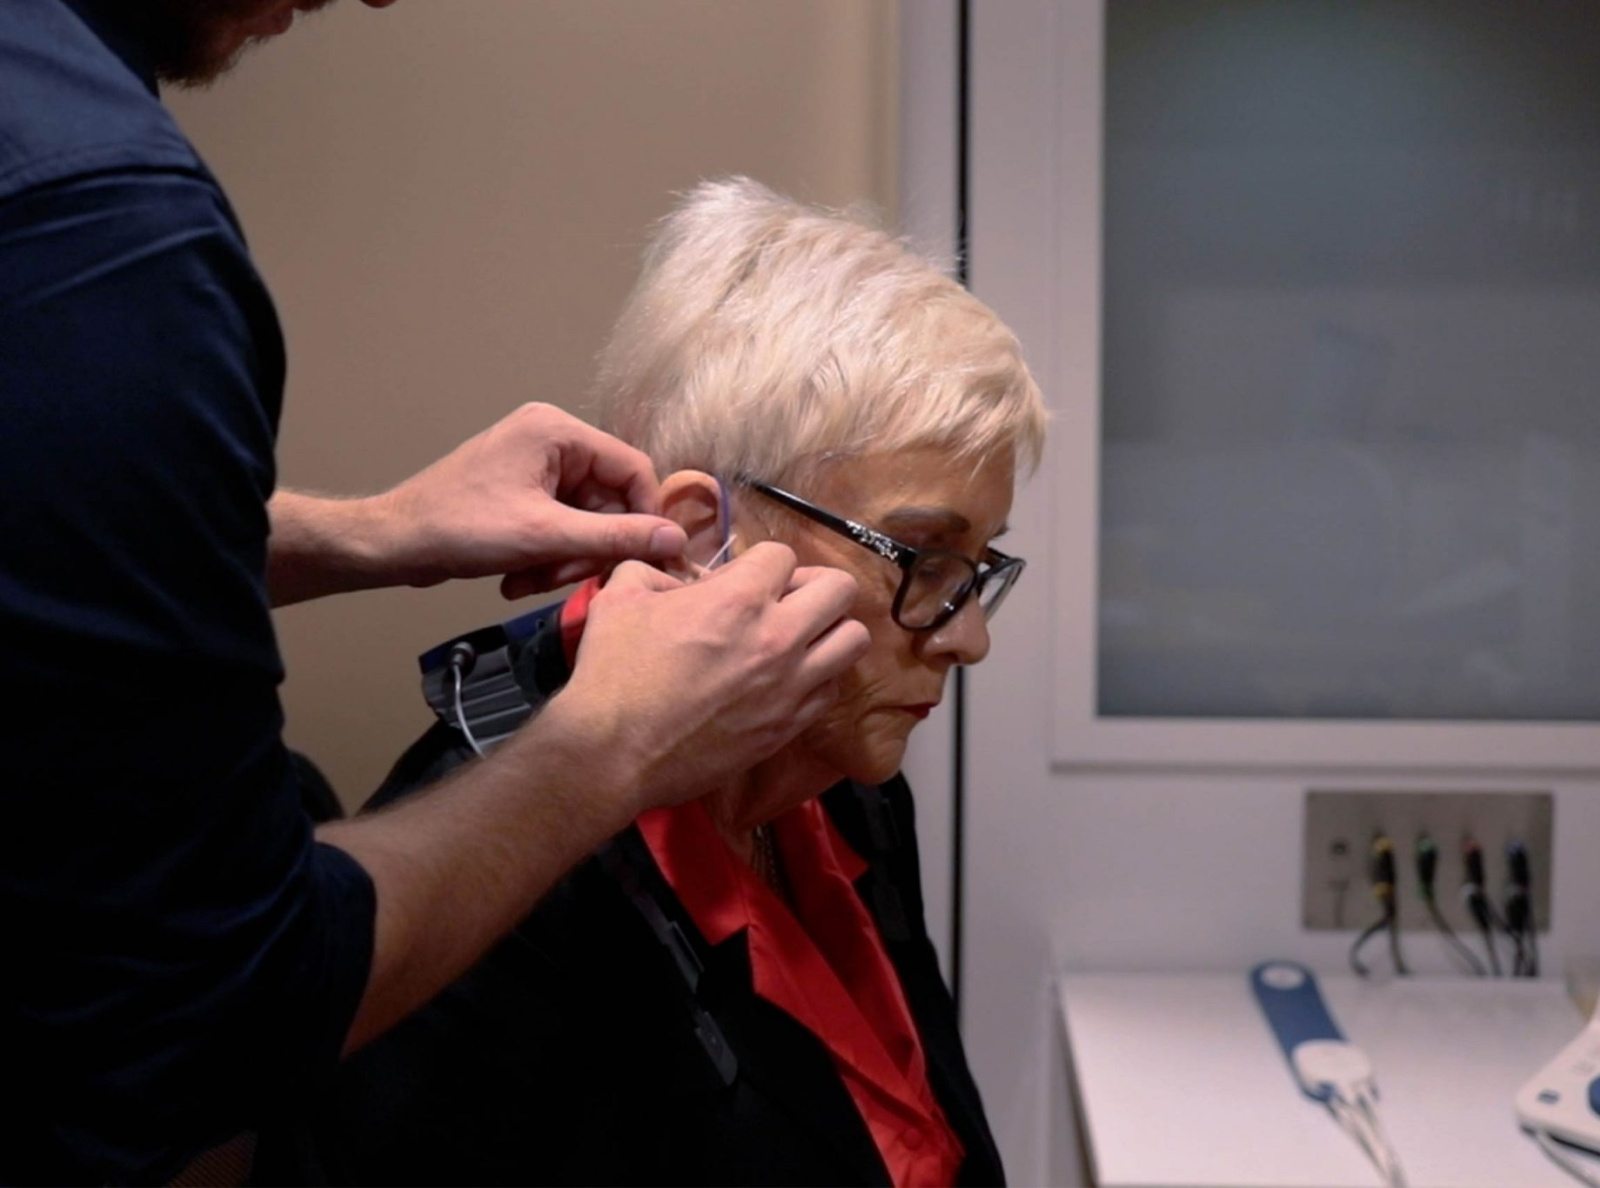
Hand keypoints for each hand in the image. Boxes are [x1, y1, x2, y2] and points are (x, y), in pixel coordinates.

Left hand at [371, 403, 687, 597]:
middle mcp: (551, 439)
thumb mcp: (545, 536)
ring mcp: (535, 466)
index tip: (642, 558)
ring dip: (565, 558)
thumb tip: (678, 542)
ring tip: (530, 579)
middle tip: (563, 577)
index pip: (633, 469)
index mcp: (557, 431)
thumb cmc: (459, 529)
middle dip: (589, 546)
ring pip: (586, 520)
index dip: (644, 517)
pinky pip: (561, 526)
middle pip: (609, 499)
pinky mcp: (523, 492)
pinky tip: (518, 576)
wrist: (392, 544)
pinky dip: (547, 556)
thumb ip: (615, 537)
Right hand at [544, 543, 870, 811]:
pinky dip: (818, 678)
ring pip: (853, 639)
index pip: (784, 554)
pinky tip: (787, 679)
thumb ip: (652, 570)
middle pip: (840, 589)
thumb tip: (677, 575)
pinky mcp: (790, 726)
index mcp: (738, 598)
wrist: (616, 754)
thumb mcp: (619, 598)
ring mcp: (791, 685)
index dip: (761, 563)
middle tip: (784, 601)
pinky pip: (832, 689)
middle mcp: (778, 637)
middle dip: (813, 586)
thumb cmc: (611, 674)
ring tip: (799, 638)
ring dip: (829, 631)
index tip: (741, 582)